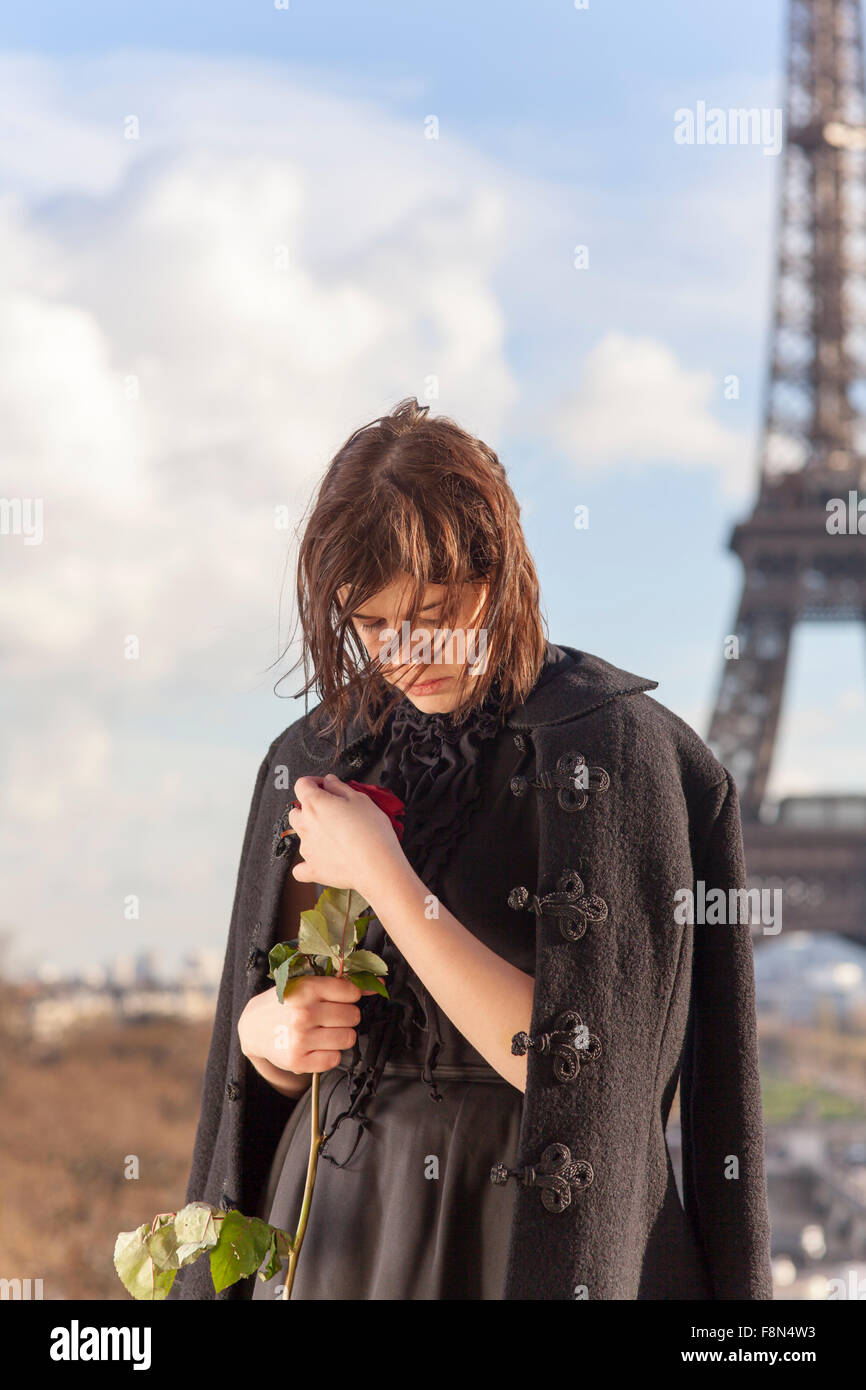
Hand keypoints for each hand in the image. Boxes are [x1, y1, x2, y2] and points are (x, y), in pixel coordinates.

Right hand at [238, 975, 375, 1074]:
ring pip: (349, 1038)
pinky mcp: (298, 1061)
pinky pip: (335, 1059)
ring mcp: (300, 1039)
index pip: (351, 991)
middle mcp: (303, 1013)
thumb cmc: (285, 1002)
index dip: (350, 995)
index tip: (340, 998)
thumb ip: (342, 983)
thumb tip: (378, 984)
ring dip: (341, 1035)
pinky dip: (330, 1054)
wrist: (253, 1026)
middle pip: (353, 1016)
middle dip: (347, 1016)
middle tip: (329, 1016)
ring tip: (324, 1031)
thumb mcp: (307, 984)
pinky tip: (316, 1045)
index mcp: (306, 988)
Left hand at [288, 773, 404, 897]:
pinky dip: (308, 863)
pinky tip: (321, 860)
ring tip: (333, 835)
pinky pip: (300, 868)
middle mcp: (306, 825)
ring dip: (311, 832)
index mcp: (315, 804)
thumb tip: (329, 782)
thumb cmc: (372, 831)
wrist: (377, 865)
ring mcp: (307, 849)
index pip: (302, 785)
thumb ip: (340, 787)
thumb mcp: (360, 799)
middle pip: (296, 811)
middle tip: (330, 811)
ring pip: (299, 835)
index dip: (314, 782)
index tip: (325, 787)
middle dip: (309, 808)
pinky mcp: (313, 869)